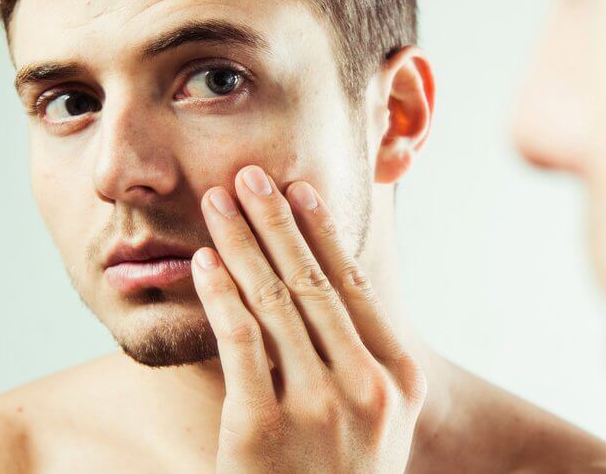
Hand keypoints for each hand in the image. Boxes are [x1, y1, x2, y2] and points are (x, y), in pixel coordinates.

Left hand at [190, 165, 426, 472]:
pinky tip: (205, 262)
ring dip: (242, 243)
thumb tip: (337, 285)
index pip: (356, 287)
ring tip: (218, 203)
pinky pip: (240, 344)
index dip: (323, 231)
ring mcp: (317, 409)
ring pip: (275, 302)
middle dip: (276, 221)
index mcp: (400, 380)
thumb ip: (365, 359)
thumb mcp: (379, 422)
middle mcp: (366, 387)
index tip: (299, 189)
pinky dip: (221, 296)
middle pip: (314, 283)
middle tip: (248, 176)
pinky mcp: (261, 429)